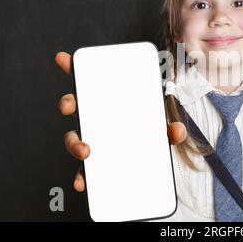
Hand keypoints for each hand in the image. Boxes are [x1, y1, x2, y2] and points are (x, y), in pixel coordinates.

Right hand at [55, 51, 186, 191]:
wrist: (146, 163)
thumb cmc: (148, 135)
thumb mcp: (160, 130)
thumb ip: (169, 130)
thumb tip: (178, 131)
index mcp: (108, 104)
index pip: (88, 83)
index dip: (74, 69)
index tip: (63, 57)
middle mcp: (95, 118)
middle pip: (74, 106)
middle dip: (68, 103)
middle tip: (71, 106)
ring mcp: (91, 139)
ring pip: (73, 137)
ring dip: (74, 143)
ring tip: (85, 151)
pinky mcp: (93, 163)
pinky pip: (82, 169)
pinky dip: (81, 177)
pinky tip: (83, 183)